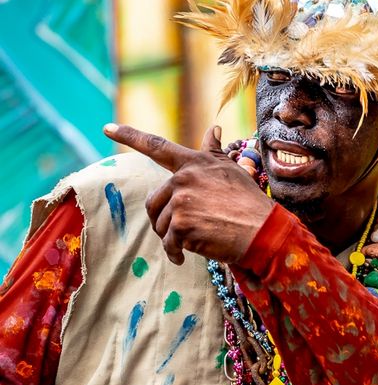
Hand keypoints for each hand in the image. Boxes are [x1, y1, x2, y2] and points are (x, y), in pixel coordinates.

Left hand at [103, 123, 273, 264]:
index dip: (130, 135)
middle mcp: (184, 178)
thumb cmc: (249, 202)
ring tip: (193, 241)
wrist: (263, 230)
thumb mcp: (231, 170)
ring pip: (161, 224)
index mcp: (193, 163)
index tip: (107, 128)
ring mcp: (181, 200)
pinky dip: (175, 253)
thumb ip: (214, 151)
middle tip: (182, 230)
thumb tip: (213, 128)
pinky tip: (185, 256)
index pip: (156, 145)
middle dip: (164, 219)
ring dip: (172, 238)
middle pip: (155, 201)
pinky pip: (168, 243)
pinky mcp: (181, 224)